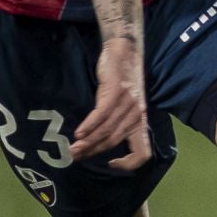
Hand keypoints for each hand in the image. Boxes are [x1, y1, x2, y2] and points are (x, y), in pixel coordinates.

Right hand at [71, 37, 150, 170]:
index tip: (111, 164)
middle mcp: (137, 115)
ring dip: (88, 142)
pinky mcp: (116, 92)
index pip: (143, 152)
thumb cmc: (122, 80)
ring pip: (107, 130)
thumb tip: (98, 142)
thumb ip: (118, 122)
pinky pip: (101, 115)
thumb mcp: (127, 105)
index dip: (129, 163)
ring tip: (72, 149)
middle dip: (94, 152)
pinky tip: (78, 133)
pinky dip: (89, 126)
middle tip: (75, 157)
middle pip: (115, 141)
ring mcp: (128, 104)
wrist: (123, 51)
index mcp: (141, 121)